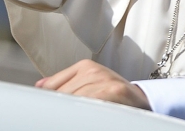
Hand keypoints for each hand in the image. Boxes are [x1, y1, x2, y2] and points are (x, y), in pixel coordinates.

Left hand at [35, 59, 150, 109]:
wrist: (143, 101)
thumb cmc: (115, 96)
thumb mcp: (91, 84)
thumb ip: (66, 83)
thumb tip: (40, 86)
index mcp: (84, 66)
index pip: (52, 86)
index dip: (47, 102)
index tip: (46, 112)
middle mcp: (93, 70)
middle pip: (61, 95)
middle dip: (58, 109)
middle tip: (57, 117)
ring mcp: (103, 80)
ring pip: (72, 100)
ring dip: (70, 112)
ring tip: (74, 116)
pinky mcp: (112, 91)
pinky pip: (88, 105)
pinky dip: (83, 113)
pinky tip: (85, 116)